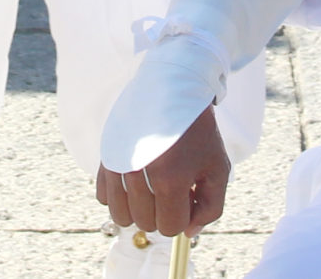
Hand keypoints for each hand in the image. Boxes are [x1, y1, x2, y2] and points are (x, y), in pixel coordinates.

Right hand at [96, 104, 227, 238]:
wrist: (173, 88)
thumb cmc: (198, 131)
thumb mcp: (217, 168)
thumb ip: (210, 208)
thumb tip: (188, 233)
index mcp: (171, 178)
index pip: (170, 228)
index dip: (183, 218)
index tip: (188, 198)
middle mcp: (140, 173)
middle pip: (146, 224)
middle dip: (162, 213)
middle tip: (172, 188)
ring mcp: (118, 163)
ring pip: (120, 216)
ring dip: (138, 209)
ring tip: (152, 188)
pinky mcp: (105, 155)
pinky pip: (103, 197)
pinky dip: (118, 195)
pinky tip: (135, 179)